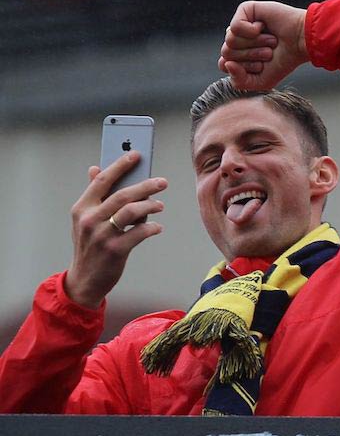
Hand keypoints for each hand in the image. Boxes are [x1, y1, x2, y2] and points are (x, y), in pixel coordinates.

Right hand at [65, 151, 166, 308]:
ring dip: (150, 206)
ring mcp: (102, 236)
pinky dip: (151, 228)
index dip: (120, 165)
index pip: (102, 180)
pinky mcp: (115, 250)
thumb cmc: (89, 246)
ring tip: (160, 206)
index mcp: (81, 208)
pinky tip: (157, 227)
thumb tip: (95, 168)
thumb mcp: (84, 220)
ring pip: (132, 211)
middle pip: (122, 194)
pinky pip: (139, 233)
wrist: (85, 280)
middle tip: (162, 181)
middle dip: (145, 185)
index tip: (136, 155)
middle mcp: (90, 220)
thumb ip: (93, 195)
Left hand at [218, 0, 308, 89]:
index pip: (223, 64)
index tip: (261, 66)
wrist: (301, 43)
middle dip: (250, 56)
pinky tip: (263, 27)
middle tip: (268, 51)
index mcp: (237, 55)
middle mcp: (237, 39)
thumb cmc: (284, 62)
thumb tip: (225, 63)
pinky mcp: (246, 10)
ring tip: (270, 40)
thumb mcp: (260, 81)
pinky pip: (235, 26)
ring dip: (254, 44)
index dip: (243, 68)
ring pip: (229, 40)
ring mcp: (240, 24)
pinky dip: (251, 31)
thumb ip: (239, 81)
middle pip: (226, 53)